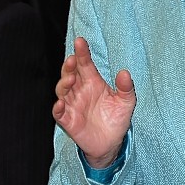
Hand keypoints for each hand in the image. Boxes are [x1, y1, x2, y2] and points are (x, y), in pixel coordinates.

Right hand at [53, 37, 135, 168]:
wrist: (111, 143)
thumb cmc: (117, 119)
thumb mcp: (127, 102)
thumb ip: (126, 88)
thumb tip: (125, 73)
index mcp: (92, 82)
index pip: (84, 64)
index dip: (82, 53)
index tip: (81, 41)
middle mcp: (80, 91)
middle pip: (70, 74)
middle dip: (69, 66)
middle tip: (72, 60)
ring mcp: (72, 105)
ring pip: (62, 90)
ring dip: (64, 83)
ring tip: (71, 78)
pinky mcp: (68, 120)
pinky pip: (59, 112)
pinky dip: (58, 108)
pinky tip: (61, 103)